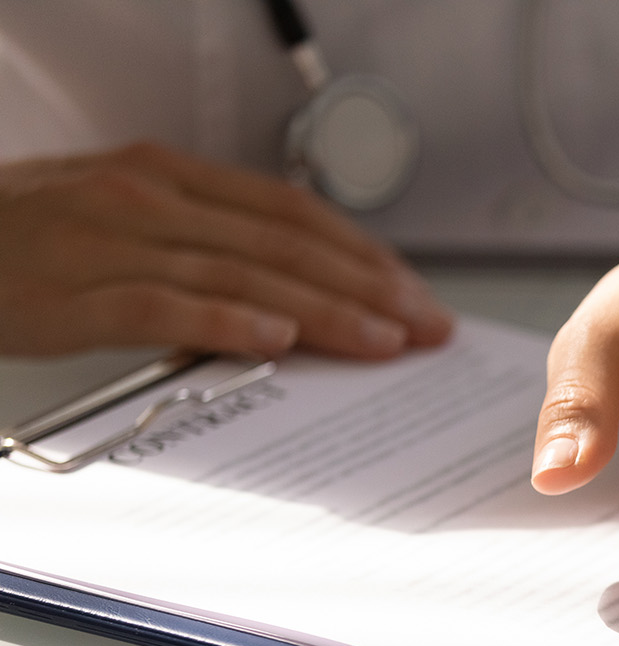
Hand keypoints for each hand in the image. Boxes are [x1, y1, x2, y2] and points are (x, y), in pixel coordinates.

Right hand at [0, 142, 451, 358]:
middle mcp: (149, 200)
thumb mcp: (120, 222)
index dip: (362, 254)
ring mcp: (111, 242)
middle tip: (427, 327)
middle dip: (368, 289)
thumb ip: (200, 248)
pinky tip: (277, 344)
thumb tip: (288, 297)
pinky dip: (227, 325)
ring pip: (242, 278)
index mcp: (166, 176)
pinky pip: (165, 308)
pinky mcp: (75, 291)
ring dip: (324, 314)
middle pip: (282, 246)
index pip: (290, 213)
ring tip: (383, 342)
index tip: (415, 293)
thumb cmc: (22, 242)